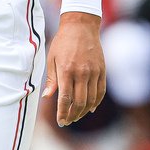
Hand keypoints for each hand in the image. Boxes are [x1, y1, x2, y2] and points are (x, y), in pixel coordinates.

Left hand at [42, 10, 105, 126]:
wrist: (81, 27)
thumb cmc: (62, 42)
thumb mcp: (52, 59)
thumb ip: (52, 79)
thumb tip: (47, 97)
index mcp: (66, 70)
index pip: (65, 98)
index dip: (63, 112)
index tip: (60, 121)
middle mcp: (81, 73)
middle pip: (79, 102)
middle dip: (73, 115)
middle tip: (67, 121)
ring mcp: (94, 72)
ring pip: (91, 99)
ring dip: (83, 111)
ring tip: (76, 116)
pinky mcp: (102, 71)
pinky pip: (101, 91)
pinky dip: (96, 102)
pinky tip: (90, 108)